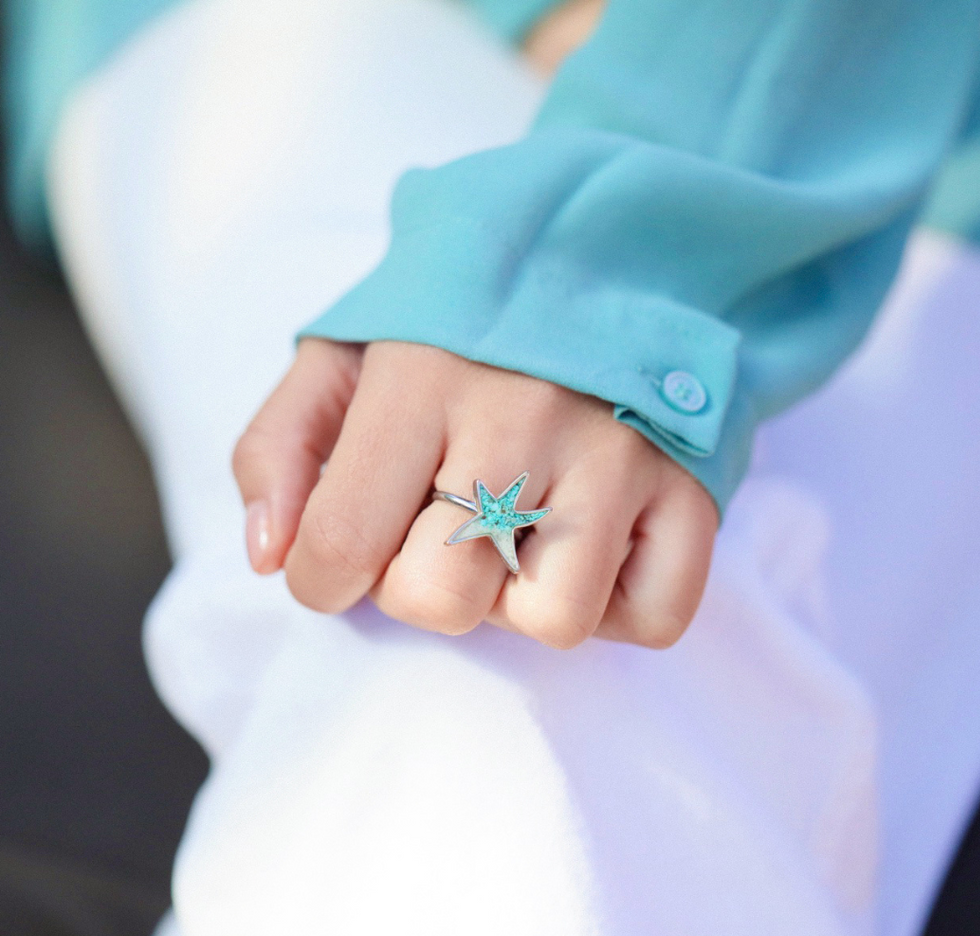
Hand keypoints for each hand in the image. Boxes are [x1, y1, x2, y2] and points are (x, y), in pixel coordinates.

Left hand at [233, 339, 716, 648]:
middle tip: (442, 532)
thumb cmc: (462, 326)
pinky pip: (655, 616)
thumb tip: (270, 558)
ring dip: (522, 600)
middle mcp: (524, 416)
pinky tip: (594, 545)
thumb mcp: (347, 354)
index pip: (339, 542)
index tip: (342, 559)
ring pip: (551, 622)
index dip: (323, 579)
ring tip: (523, 537)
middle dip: (421, 588)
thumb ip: (282, 447)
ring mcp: (620, 455)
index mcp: (421, 375)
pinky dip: (618, 604)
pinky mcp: (693, 487)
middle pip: (441, 600)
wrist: (607, 254)